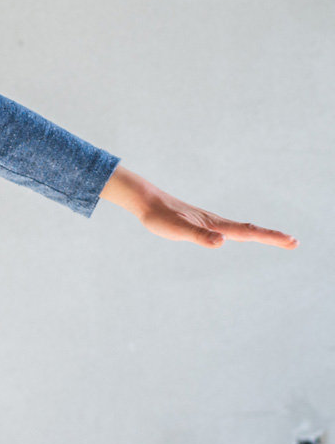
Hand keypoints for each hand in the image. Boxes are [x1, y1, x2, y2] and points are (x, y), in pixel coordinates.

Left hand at [99, 165, 297, 248]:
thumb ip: (199, 236)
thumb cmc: (160, 216)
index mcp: (215, 225)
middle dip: (272, 237)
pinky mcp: (202, 223)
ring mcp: (210, 222)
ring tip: (278, 239)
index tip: (291, 241)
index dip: (270, 237)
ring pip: (241, 229)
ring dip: (261, 234)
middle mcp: (217, 223)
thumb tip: (221, 242)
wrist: (147, 201)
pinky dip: (244, 233)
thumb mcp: (178, 229)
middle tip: (295, 242)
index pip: (248, 232)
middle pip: (250, 230)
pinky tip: (240, 236)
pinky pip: (229, 229)